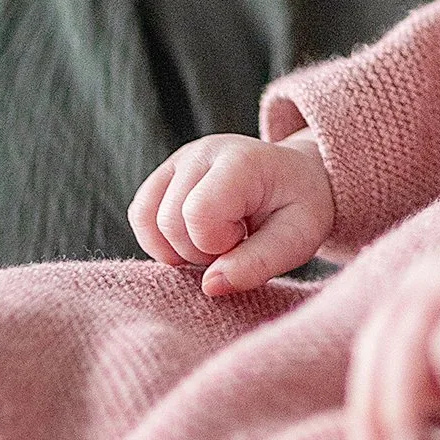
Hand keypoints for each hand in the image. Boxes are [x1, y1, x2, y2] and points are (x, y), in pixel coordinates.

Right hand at [130, 131, 336, 296]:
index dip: (216, 245)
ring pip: (145, 220)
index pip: (198, 214)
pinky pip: (139, 215)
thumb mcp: (298, 239)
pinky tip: (195, 240)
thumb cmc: (300, 208)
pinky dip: (161, 242)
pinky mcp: (165, 174)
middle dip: (198, 252)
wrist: (296, 178)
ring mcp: (178, 160)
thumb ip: (258, 264)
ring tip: (215, 242)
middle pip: (168, 222)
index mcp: (239, 162)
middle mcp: (202, 153)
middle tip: (234, 245)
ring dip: (177, 249)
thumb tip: (210, 285)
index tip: (244, 240)